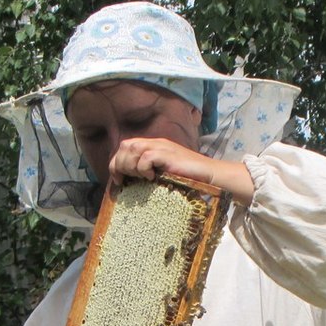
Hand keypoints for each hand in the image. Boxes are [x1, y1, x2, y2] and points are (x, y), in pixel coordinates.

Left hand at [109, 138, 255, 204]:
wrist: (209, 174)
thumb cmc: (188, 177)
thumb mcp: (163, 173)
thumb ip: (148, 171)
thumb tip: (128, 182)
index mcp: (153, 145)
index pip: (125, 147)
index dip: (117, 163)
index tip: (118, 180)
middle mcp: (155, 143)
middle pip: (125, 146)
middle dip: (121, 164)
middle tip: (127, 180)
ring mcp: (162, 147)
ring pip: (133, 148)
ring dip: (131, 166)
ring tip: (141, 178)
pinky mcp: (168, 154)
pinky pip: (146, 156)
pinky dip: (144, 168)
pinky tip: (152, 177)